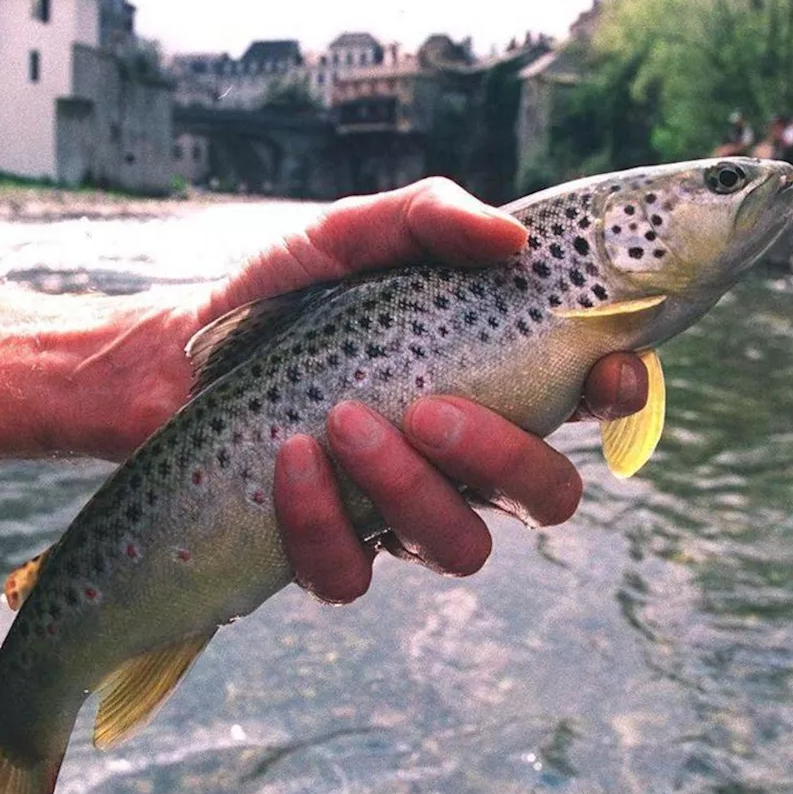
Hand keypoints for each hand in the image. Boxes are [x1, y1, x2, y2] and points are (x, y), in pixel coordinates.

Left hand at [247, 178, 648, 603]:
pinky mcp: (333, 553)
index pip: (588, 403)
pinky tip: (289, 461)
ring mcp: (402, 512)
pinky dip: (323, 522)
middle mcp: (462, 458)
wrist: (175, 355)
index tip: (606, 373)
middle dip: (502, 459)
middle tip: (428, 410)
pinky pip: (356, 575)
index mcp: (489, 380)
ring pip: (461, 546)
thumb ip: (429, 219)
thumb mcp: (353, 234)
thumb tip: (511, 238)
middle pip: (546, 496)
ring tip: (341, 423)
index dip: (618, 395)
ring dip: (408, 488)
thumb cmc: (284, 294)